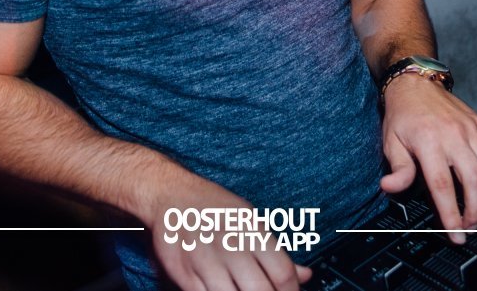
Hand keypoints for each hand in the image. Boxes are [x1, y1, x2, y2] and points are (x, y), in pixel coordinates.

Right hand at [147, 172, 312, 290]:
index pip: (282, 271)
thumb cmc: (213, 207)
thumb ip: (278, 253)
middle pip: (260, 289)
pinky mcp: (184, 274)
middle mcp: (230, 244)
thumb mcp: (250, 220)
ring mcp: (206, 260)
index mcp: (251, 229)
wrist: (170, 195)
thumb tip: (306, 275)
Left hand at [379, 75, 476, 243]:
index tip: (455, 233)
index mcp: (429, 142)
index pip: (443, 185)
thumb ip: (398, 168)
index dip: (451, 214)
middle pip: (474, 180)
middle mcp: (454, 136)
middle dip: (475, 210)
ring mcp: (471, 130)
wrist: (416, 84)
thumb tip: (390, 187)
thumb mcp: (391, 141)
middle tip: (470, 228)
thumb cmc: (403, 114)